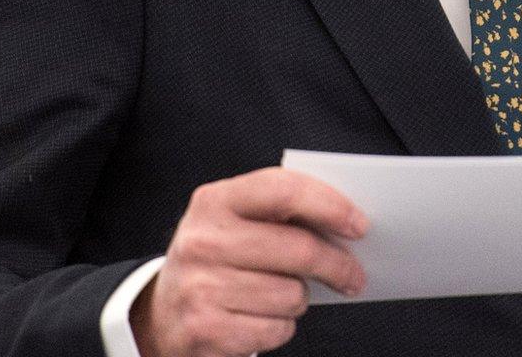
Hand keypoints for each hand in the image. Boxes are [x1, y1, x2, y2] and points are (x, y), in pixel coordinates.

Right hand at [131, 167, 368, 356]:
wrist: (161, 313)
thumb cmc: (219, 260)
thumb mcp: (235, 222)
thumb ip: (282, 214)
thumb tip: (349, 226)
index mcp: (215, 201)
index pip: (285, 191)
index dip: (331, 206)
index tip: (360, 225)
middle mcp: (202, 241)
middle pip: (299, 249)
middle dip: (338, 266)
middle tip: (355, 277)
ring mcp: (200, 287)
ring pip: (291, 295)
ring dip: (300, 300)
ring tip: (281, 295)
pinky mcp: (204, 330)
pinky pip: (275, 329)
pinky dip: (280, 327)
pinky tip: (260, 318)